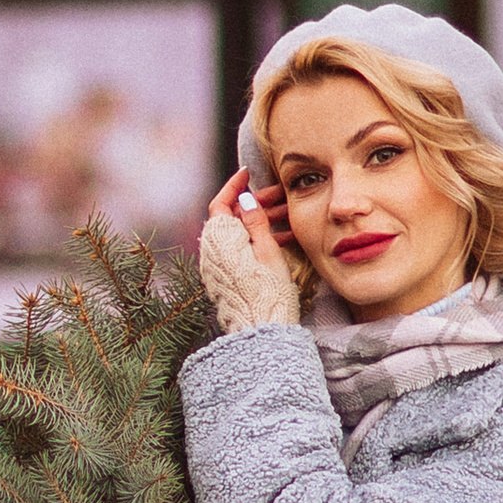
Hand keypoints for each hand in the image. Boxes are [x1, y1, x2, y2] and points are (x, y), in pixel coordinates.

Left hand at [198, 169, 302, 332]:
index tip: (248, 173)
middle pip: (232, 218)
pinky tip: (283, 240)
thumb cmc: (267, 291)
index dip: (234, 186)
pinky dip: (257, 241)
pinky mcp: (225, 278)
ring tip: (290, 218)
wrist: (260, 330)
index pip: (221, 203)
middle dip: (256, 204)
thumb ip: (255, 221)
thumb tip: (245, 198)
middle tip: (281, 197)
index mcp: (220, 239)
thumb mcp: (267, 250)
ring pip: (239, 234)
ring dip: (262, 223)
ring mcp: (217, 266)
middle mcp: (212, 251)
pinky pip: (239, 251)